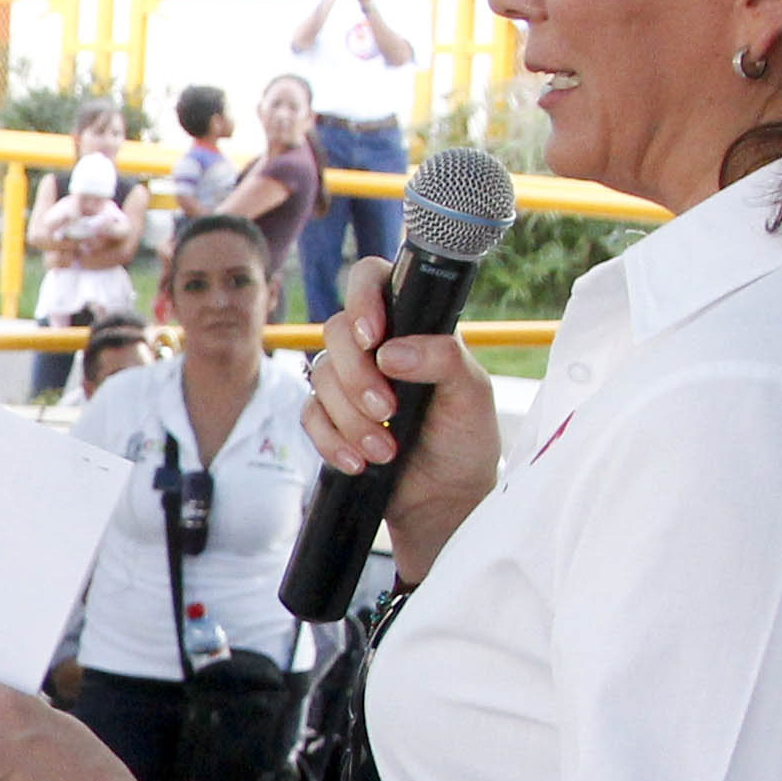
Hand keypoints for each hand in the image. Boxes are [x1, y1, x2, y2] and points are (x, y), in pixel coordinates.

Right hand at [301, 253, 497, 573]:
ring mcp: (349, 382)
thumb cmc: (465, 439)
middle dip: (357, 376)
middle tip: (387, 409)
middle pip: (336, 331)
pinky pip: (309, 416)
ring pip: (320, 376)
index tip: (372, 337)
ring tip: (386, 450)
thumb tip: (391, 352)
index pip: (372, 280)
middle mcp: (376, 347)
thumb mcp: (472, 394)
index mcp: (412, 326)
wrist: (446, 500)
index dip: (362, 298)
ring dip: (350, 418)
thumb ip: (442, 359)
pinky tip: (360, 461)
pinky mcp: (331, 419)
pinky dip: (332, 441)